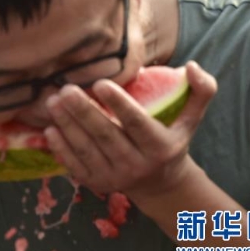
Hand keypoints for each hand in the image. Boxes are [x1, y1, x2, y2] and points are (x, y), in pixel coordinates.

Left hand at [44, 61, 216, 199]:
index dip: (119, 104)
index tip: (100, 82)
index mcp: (160, 146)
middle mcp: (137, 165)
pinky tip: (49, 129)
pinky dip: (61, 149)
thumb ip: (200, 91)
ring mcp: (115, 177)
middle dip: (83, 111)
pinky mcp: (97, 184)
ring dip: (67, 125)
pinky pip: (76, 165)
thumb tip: (190, 65)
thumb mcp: (190, 120)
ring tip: (52, 102)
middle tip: (65, 89)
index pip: (137, 123)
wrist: (160, 185)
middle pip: (106, 135)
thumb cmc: (171, 141)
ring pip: (87, 149)